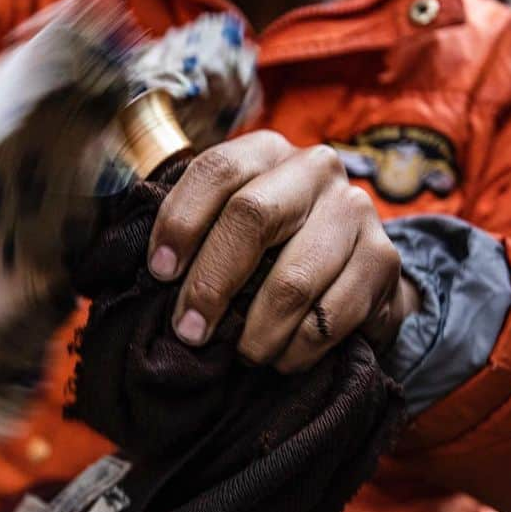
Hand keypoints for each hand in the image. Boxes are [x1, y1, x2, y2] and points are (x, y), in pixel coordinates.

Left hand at [147, 131, 419, 372]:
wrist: (352, 270)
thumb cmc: (268, 253)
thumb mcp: (225, 229)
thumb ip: (186, 237)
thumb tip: (126, 271)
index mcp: (264, 152)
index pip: (214, 171)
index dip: (180, 222)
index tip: (158, 274)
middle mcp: (314, 168)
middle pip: (252, 217)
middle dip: (211, 284)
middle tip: (190, 332)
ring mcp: (354, 210)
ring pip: (293, 279)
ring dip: (257, 332)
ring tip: (241, 355)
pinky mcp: (384, 259)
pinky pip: (333, 316)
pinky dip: (298, 350)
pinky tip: (282, 359)